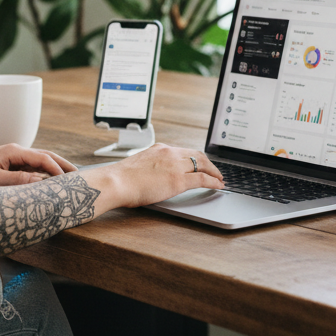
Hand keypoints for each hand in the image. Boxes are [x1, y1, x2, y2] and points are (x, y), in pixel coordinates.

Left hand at [0, 144, 77, 186]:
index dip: (58, 170)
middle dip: (64, 166)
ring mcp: (14, 158)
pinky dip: (45, 175)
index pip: (44, 158)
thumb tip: (41, 181)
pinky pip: (33, 169)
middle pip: (47, 156)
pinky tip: (51, 183)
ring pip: (41, 162)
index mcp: (14, 151)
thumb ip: (18, 180)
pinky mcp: (11, 166)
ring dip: (56, 169)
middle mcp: (17, 152)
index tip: (69, 182)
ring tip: (71, 180)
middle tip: (80, 177)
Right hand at [104, 144, 223, 206]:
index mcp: (160, 149)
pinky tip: (218, 185)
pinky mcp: (178, 180)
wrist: (116, 182)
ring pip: (203, 164)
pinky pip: (202, 179)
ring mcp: (175, 166)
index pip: (184, 151)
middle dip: (209, 163)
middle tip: (215, 171)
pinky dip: (213, 182)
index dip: (195, 158)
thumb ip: (151, 168)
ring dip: (214, 172)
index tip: (200, 164)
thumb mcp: (139, 166)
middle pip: (197, 155)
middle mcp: (169, 153)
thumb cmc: (121, 179)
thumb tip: (155, 177)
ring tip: (220, 179)